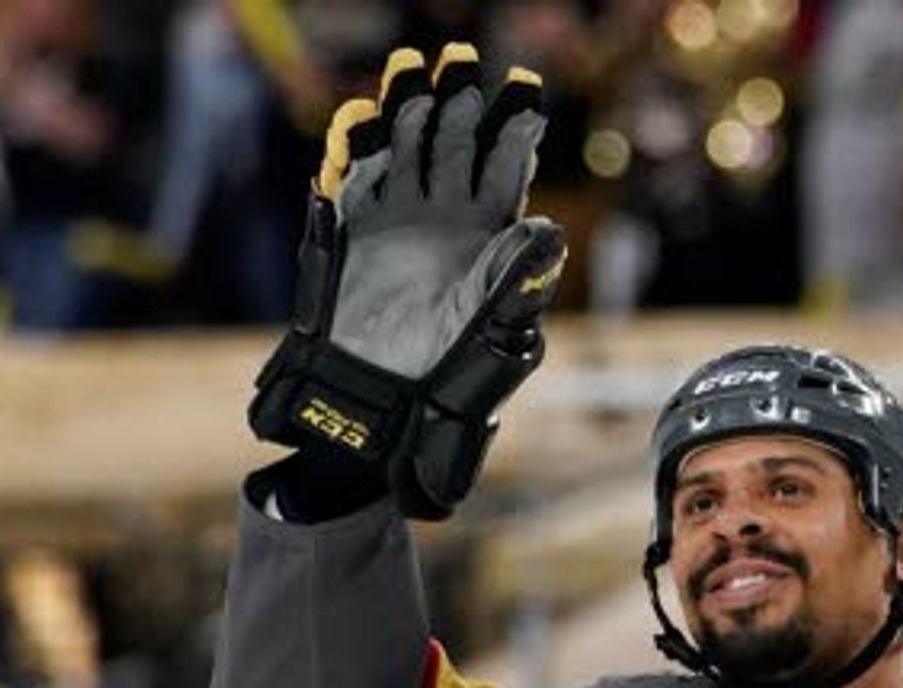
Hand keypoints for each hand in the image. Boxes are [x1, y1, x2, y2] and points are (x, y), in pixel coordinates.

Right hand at [245, 44, 566, 519]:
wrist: (382, 405)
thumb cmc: (449, 373)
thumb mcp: (495, 328)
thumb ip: (518, 279)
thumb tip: (549, 234)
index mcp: (489, 235)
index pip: (505, 168)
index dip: (514, 130)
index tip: (523, 96)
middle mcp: (445, 217)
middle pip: (454, 143)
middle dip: (459, 103)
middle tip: (460, 66)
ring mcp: (398, 217)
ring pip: (405, 147)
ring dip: (407, 108)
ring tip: (412, 71)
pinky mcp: (353, 228)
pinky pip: (355, 177)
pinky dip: (356, 148)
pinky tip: (363, 119)